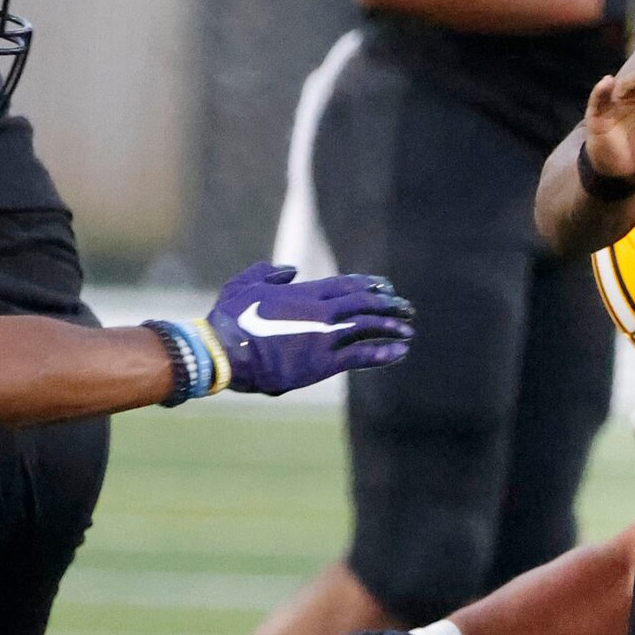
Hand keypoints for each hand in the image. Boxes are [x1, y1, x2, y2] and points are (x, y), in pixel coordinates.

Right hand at [203, 262, 413, 395]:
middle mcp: (322, 312)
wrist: (226, 352)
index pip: (347, 285)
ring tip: (409, 329)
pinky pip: (360, 357)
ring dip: (391, 328)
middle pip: (365, 305)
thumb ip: (268, 273)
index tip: (386, 287)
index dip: (370, 285)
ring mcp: (325, 337)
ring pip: (368, 328)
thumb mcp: (245, 284)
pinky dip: (382, 354)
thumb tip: (289, 270)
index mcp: (305, 293)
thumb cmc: (230, 318)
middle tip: (406, 308)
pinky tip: (400, 353)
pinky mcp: (323, 363)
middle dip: (389, 305)